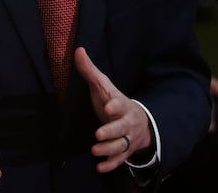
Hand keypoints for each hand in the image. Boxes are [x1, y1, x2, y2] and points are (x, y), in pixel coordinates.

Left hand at [74, 47, 153, 172]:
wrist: (139, 122)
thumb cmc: (114, 102)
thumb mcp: (103, 86)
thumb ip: (90, 71)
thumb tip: (78, 50)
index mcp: (121, 104)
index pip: (119, 104)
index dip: (114, 106)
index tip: (107, 107)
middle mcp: (126, 122)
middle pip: (121, 127)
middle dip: (111, 131)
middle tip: (99, 134)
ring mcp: (126, 138)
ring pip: (120, 145)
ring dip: (108, 149)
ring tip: (94, 150)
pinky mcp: (124, 151)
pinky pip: (119, 160)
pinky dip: (111, 164)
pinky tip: (100, 167)